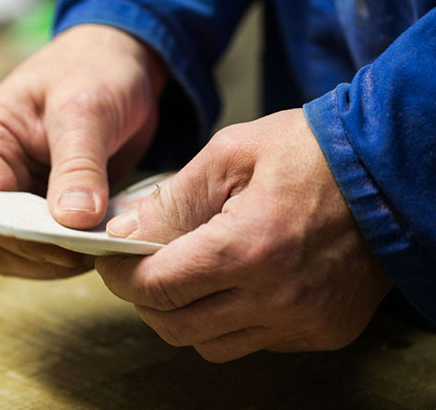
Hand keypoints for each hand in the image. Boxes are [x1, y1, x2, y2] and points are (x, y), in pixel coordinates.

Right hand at [0, 24, 164, 278]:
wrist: (122, 61)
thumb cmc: (98, 70)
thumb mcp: (87, 110)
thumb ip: (78, 165)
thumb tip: (72, 222)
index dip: (23, 237)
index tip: (74, 246)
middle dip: (43, 253)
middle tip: (95, 253)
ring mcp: (19, 184)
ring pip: (21, 247)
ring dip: (59, 258)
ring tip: (104, 249)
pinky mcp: (46, 196)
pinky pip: (49, 240)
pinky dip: (73, 248)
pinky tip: (103, 242)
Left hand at [96, 109, 392, 361]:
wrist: (385, 171)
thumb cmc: (308, 152)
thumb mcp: (230, 155)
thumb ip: (173, 199)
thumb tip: (128, 231)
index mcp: (250, 247)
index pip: (160, 287)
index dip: (123, 276)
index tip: (111, 261)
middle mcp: (278, 298)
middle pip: (178, 326)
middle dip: (146, 300)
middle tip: (140, 269)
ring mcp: (305, 322)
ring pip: (213, 344)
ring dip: (186, 315)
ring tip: (184, 276)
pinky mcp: (324, 330)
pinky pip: (256, 341)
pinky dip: (229, 320)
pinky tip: (232, 284)